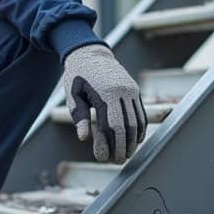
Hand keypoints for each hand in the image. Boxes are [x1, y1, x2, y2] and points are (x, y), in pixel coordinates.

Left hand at [61, 44, 146, 162]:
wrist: (90, 53)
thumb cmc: (77, 76)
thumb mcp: (73, 95)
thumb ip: (79, 116)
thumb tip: (84, 138)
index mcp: (105, 93)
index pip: (112, 126)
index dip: (111, 145)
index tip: (106, 159)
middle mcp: (122, 92)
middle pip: (127, 126)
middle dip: (124, 146)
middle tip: (119, 161)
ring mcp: (131, 90)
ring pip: (137, 121)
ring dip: (134, 140)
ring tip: (127, 153)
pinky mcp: (134, 89)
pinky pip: (140, 112)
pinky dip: (139, 127)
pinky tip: (134, 139)